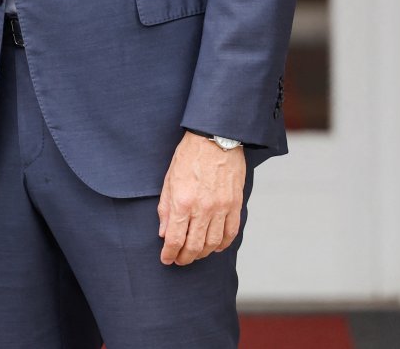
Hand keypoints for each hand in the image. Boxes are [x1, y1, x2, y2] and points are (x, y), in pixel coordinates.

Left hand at [156, 131, 245, 266]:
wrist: (214, 139)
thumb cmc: (189, 156)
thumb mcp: (169, 180)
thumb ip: (166, 209)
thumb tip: (164, 233)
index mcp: (183, 202)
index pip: (175, 239)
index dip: (170, 254)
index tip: (166, 259)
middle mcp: (203, 208)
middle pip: (195, 246)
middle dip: (185, 258)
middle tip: (179, 260)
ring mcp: (222, 208)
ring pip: (213, 243)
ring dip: (202, 254)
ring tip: (195, 254)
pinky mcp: (235, 204)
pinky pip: (231, 232)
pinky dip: (223, 244)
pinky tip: (215, 246)